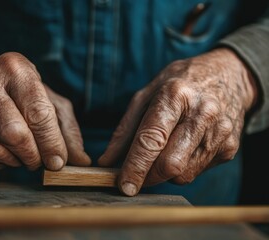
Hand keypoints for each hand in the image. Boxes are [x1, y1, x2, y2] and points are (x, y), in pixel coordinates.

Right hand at [0, 52, 89, 170]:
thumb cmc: (25, 94)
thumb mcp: (51, 103)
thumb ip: (68, 130)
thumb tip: (81, 161)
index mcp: (17, 69)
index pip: (38, 113)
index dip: (51, 143)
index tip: (58, 161)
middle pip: (14, 133)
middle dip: (33, 155)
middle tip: (41, 161)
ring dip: (17, 161)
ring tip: (26, 155)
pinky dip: (0, 162)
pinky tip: (8, 153)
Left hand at [98, 48, 256, 195]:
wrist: (229, 74)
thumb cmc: (180, 83)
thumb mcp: (146, 94)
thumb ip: (125, 129)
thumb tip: (107, 161)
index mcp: (175, 95)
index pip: (152, 140)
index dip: (135, 167)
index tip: (124, 186)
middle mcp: (202, 114)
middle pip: (170, 164)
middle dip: (149, 176)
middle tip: (137, 175)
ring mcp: (220, 132)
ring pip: (184, 174)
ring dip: (165, 173)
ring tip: (165, 149)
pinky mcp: (230, 147)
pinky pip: (197, 171)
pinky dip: (183, 167)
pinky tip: (184, 146)